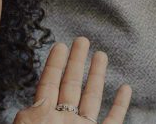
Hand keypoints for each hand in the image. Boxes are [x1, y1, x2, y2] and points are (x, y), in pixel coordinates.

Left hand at [13, 37, 131, 123]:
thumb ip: (30, 119)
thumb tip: (32, 107)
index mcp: (42, 119)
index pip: (48, 85)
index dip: (54, 64)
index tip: (60, 45)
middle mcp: (63, 123)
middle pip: (71, 85)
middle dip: (76, 62)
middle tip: (81, 39)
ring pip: (92, 99)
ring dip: (97, 76)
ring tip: (101, 54)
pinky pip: (112, 121)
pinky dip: (120, 106)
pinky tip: (125, 88)